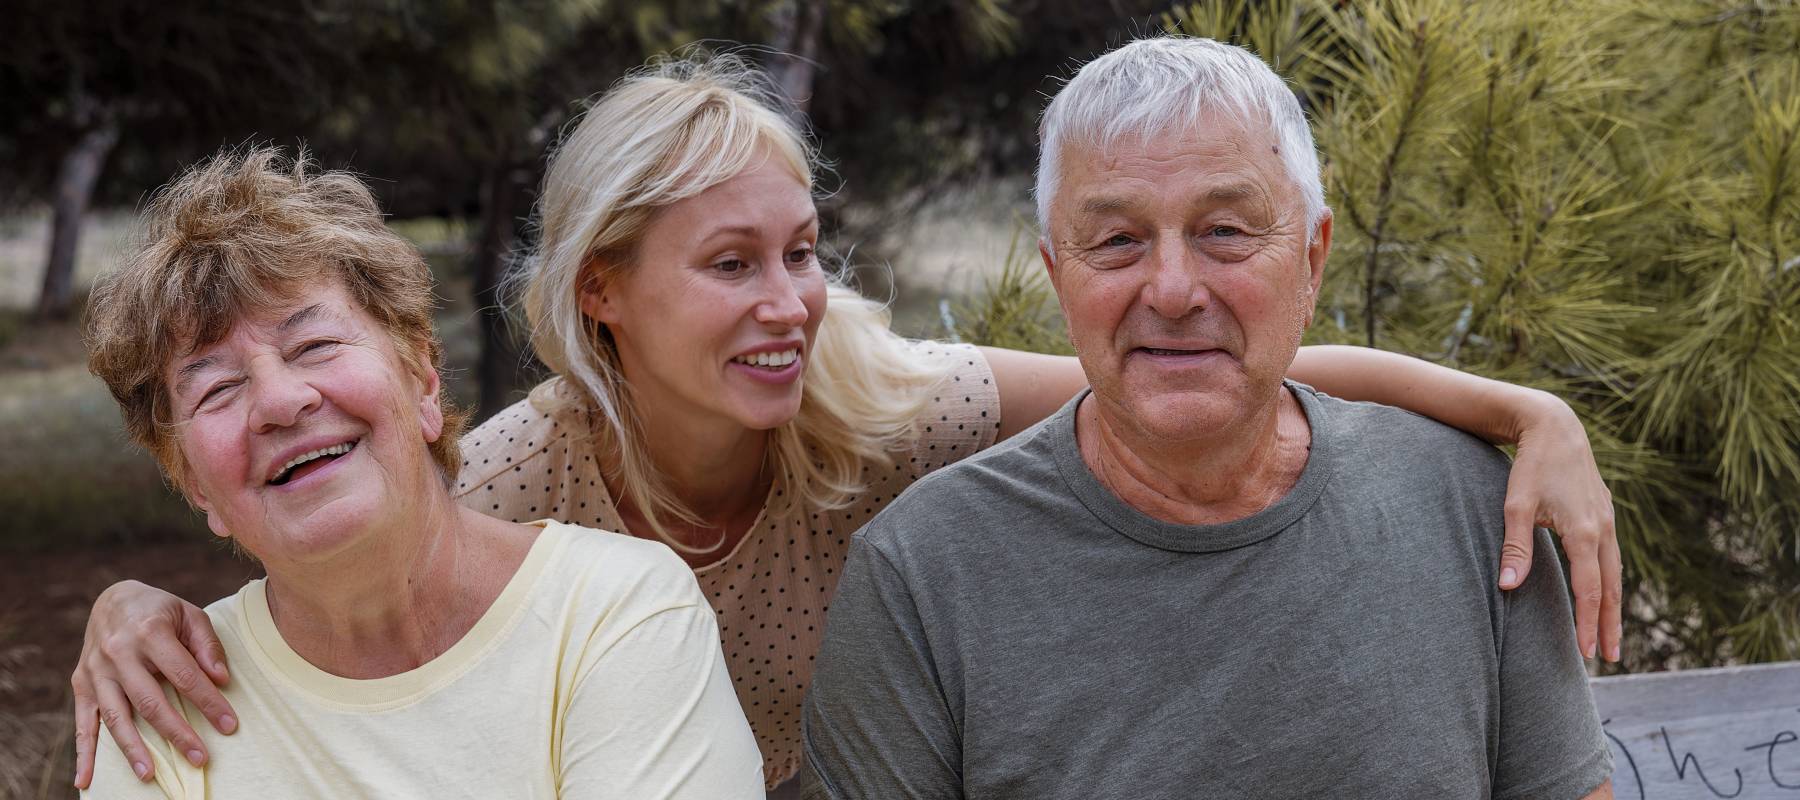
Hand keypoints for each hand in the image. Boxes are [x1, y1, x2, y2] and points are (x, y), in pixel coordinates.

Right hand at [71, 580, 236, 788]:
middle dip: (177, 733)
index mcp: (150, 632)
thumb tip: (220, 679)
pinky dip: (83, 754)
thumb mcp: (189, 614)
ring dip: (133, 749)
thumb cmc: (160, 610)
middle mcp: (118, 653)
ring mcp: (96, 671)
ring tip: (151, 775)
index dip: (209, 702)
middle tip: (200, 759)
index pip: (185, 674)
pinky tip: (85, 780)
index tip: (230, 725)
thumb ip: (206, 645)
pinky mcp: (81, 684)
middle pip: (150, 701)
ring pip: (116, 717)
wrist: (112, 599)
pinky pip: (82, 723)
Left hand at [1499, 394, 1622, 662]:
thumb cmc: (1531, 466)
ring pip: (1615, 573)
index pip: (1589, 589)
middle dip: (1610, 624)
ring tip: (1611, 635)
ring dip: (1613, 605)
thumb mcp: (1516, 506)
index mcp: (1585, 532)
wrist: (1555, 427)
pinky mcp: (1605, 513)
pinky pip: (1612, 556)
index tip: (1587, 652)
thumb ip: (1515, 548)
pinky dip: (1610, 580)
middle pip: (1611, 588)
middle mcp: (1604, 529)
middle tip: (1609, 658)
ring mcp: (1608, 521)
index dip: (1588, 623)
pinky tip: (1604, 593)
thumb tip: (1507, 587)